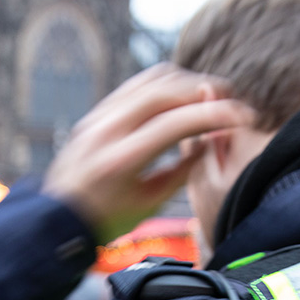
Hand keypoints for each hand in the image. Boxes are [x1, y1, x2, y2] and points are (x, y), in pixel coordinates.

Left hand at [43, 64, 255, 242]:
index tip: (242, 116)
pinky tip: (180, 98)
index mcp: (120, 159)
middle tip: (231, 100)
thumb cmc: (106, 219)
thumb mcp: (150, 203)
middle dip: (205, 90)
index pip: (176, 123)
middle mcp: (106, 130)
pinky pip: (136, 85)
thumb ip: (183, 171)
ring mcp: (98, 116)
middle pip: (166, 91)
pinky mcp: (97, 112)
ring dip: (186, 83)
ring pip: (151, 80)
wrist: (57, 219)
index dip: (214, 115)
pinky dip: (164, 85)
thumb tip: (211, 142)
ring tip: (209, 96)